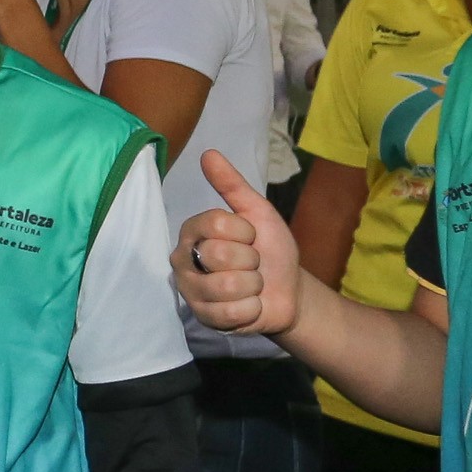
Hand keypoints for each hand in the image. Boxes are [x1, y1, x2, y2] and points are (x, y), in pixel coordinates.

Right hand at [177, 149, 304, 335]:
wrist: (288, 290)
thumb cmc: (270, 249)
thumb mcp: (258, 213)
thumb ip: (232, 185)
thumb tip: (208, 153)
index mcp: (192, 231)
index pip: (216, 224)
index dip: (245, 232)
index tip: (251, 238)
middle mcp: (182, 260)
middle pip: (220, 255)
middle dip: (250, 261)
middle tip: (252, 265)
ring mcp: (190, 291)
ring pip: (226, 286)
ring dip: (252, 287)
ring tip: (251, 286)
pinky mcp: (202, 318)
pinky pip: (231, 312)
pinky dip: (251, 309)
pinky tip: (249, 305)